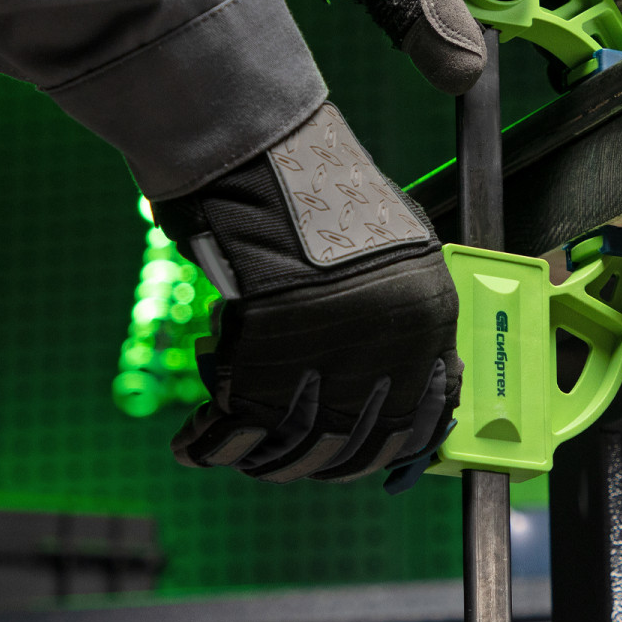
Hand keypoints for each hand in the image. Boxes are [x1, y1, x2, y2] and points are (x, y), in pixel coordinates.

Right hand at [151, 102, 460, 482]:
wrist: (271, 156)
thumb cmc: (329, 189)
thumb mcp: (399, 242)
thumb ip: (404, 307)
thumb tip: (419, 364)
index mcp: (428, 321)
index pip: (423, 416)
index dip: (392, 449)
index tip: (377, 465)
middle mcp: (388, 352)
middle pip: (351, 441)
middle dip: (318, 460)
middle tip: (295, 461)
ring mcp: (328, 365)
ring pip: (295, 443)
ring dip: (264, 459)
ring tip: (242, 455)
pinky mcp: (264, 371)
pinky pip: (236, 427)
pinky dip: (208, 444)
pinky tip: (193, 448)